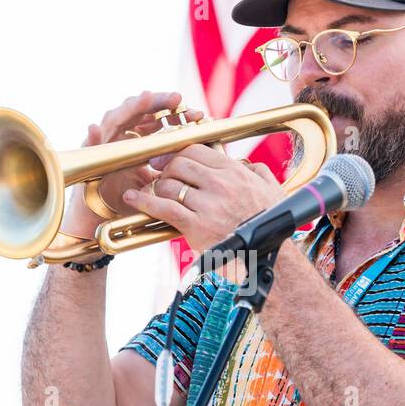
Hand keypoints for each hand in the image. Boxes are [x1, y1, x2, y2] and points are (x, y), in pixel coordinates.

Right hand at [63, 90, 203, 230]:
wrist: (103, 215)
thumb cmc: (130, 193)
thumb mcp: (157, 176)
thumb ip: (171, 161)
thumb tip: (200, 147)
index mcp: (137, 135)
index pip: (157, 115)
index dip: (176, 111)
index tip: (197, 114)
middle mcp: (119, 133)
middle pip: (138, 110)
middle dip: (158, 102)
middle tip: (177, 98)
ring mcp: (103, 142)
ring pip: (115, 118)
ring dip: (130, 108)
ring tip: (146, 98)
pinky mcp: (88, 157)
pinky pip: (89, 145)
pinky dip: (92, 137)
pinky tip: (94, 129)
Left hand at [121, 141, 284, 256]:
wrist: (270, 256)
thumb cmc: (272, 225)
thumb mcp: (272, 190)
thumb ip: (258, 172)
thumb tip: (246, 164)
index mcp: (235, 171)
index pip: (197, 149)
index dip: (177, 152)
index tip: (168, 158)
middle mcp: (219, 183)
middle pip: (179, 163)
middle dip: (165, 168)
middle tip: (158, 174)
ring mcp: (207, 204)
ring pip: (169, 184)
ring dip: (156, 187)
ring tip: (152, 191)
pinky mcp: (196, 225)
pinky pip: (163, 208)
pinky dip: (144, 202)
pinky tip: (132, 198)